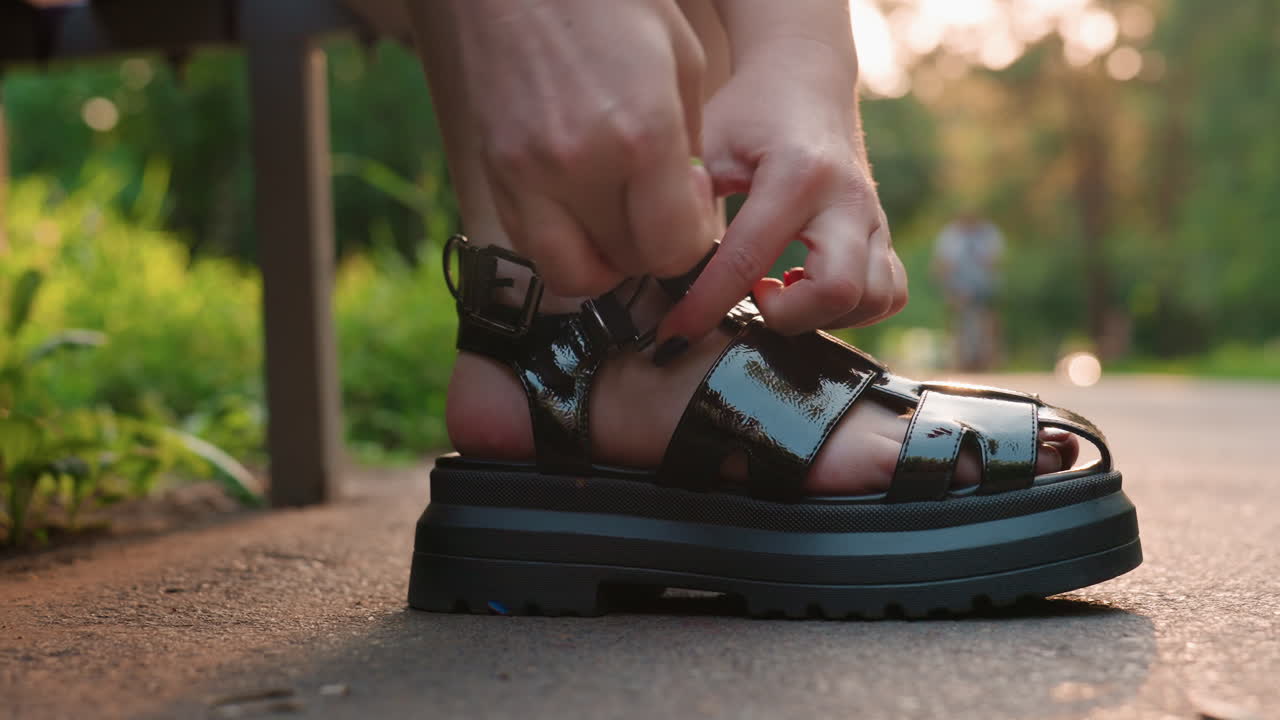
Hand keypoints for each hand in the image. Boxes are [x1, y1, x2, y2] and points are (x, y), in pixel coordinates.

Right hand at [443, 0, 715, 296]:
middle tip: (655, 214)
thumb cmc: (609, 2)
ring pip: (572, 272)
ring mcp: (526, 173)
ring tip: (616, 221)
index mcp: (641, 133)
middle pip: (627, 264)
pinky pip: (530, 244)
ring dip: (602, 260)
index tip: (688, 215)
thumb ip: (690, 150)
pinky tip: (577, 203)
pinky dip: (560, 241)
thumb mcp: (680, 62)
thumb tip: (692, 218)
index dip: (690, 244)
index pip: (672, 250)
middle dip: (651, 250)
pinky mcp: (492, 171)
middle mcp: (579, 163)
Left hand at [660, 38, 906, 340]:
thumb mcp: (708, 143)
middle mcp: (845, 199)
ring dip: (821, 315)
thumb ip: (686, 197)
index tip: (674, 334)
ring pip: (872, 300)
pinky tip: (808, 287)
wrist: (804, 79)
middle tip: (752, 296)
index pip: (747, 261)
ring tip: (780, 290)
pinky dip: (851, 309)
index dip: (705, 307)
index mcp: (796, 174)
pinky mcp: (883, 233)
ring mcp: (873, 218)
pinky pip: (889, 294)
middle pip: (837, 292)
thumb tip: (660, 257)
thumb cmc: (749, 113)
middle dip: (786, 317)